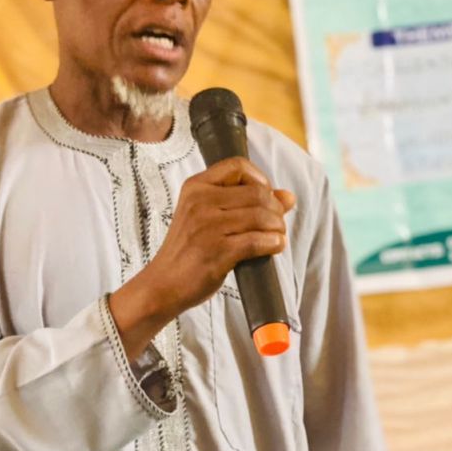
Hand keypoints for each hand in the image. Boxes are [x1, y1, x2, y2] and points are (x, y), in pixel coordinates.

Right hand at [109, 156, 294, 359]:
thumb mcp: (204, 217)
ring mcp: (208, 227)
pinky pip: (258, 241)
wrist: (163, 285)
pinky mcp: (217, 251)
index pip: (237, 166)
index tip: (265, 196)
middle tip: (276, 224)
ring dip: (278, 227)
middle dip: (275, 209)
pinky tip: (274, 247)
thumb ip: (243, 203)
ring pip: (262, 216)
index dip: (260, 179)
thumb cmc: (187, 251)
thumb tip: (288, 197)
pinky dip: (273, 244)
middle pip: (257, 192)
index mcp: (195, 187)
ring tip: (276, 236)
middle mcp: (200, 202)